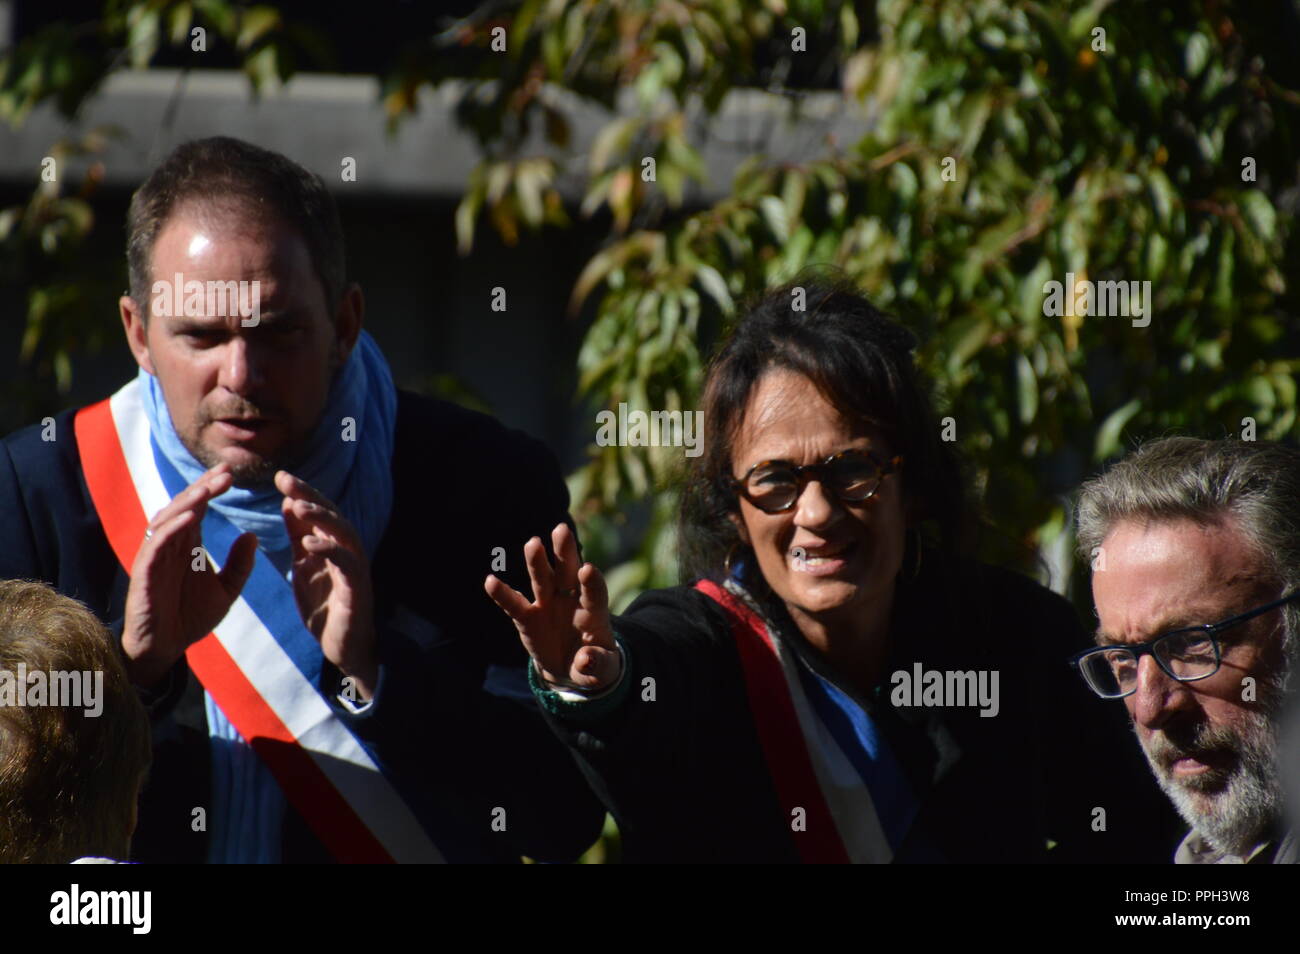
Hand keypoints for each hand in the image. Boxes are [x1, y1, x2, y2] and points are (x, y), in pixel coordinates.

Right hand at [122, 463, 258, 686]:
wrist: (167, 649)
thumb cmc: (191, 617)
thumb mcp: (227, 590)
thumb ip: (240, 564)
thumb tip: (253, 535)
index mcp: (188, 545)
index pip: (199, 508)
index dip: (211, 489)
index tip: (232, 473)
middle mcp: (170, 545)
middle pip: (184, 507)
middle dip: (203, 488)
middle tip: (226, 473)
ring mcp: (155, 557)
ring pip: (167, 520)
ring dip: (187, 502)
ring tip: (208, 489)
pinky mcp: (144, 573)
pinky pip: (155, 546)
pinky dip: (171, 529)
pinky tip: (190, 519)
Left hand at [277, 471, 377, 700]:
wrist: (343, 645)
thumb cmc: (326, 605)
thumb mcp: (306, 565)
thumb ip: (299, 535)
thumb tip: (289, 502)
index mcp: (332, 543)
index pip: (318, 510)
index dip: (301, 492)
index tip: (279, 476)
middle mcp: (347, 549)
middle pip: (331, 513)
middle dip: (309, 495)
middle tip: (286, 480)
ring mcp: (354, 566)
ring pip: (342, 531)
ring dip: (321, 517)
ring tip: (298, 505)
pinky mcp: (357, 586)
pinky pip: (346, 562)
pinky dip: (329, 549)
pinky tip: (309, 542)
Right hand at [484, 523, 619, 691]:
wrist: (571, 667)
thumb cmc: (593, 665)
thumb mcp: (600, 671)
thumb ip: (596, 665)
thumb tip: (585, 659)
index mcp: (593, 613)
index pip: (595, 593)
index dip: (592, 582)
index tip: (587, 570)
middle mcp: (571, 601)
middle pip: (569, 573)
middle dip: (565, 552)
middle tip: (561, 530)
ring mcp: (548, 605)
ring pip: (543, 580)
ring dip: (537, 562)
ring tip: (532, 544)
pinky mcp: (528, 617)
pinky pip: (514, 604)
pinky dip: (503, 594)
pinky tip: (490, 581)